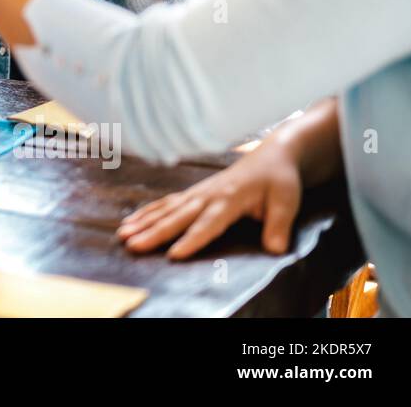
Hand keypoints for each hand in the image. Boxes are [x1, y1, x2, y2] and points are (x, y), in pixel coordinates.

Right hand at [118, 136, 302, 259]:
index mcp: (230, 199)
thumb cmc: (278, 180)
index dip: (191, 239)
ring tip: (123, 235)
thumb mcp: (287, 201)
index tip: (174, 254)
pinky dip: (146, 212)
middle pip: (177, 217)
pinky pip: (165, 203)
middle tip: (133, 245)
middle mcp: (207, 195)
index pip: (208, 223)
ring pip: (165, 209)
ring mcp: (197, 193)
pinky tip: (131, 221)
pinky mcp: (192, 193)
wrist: (270, 156)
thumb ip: (279, 225)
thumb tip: (275, 249)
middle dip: (153, 232)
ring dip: (143, 222)